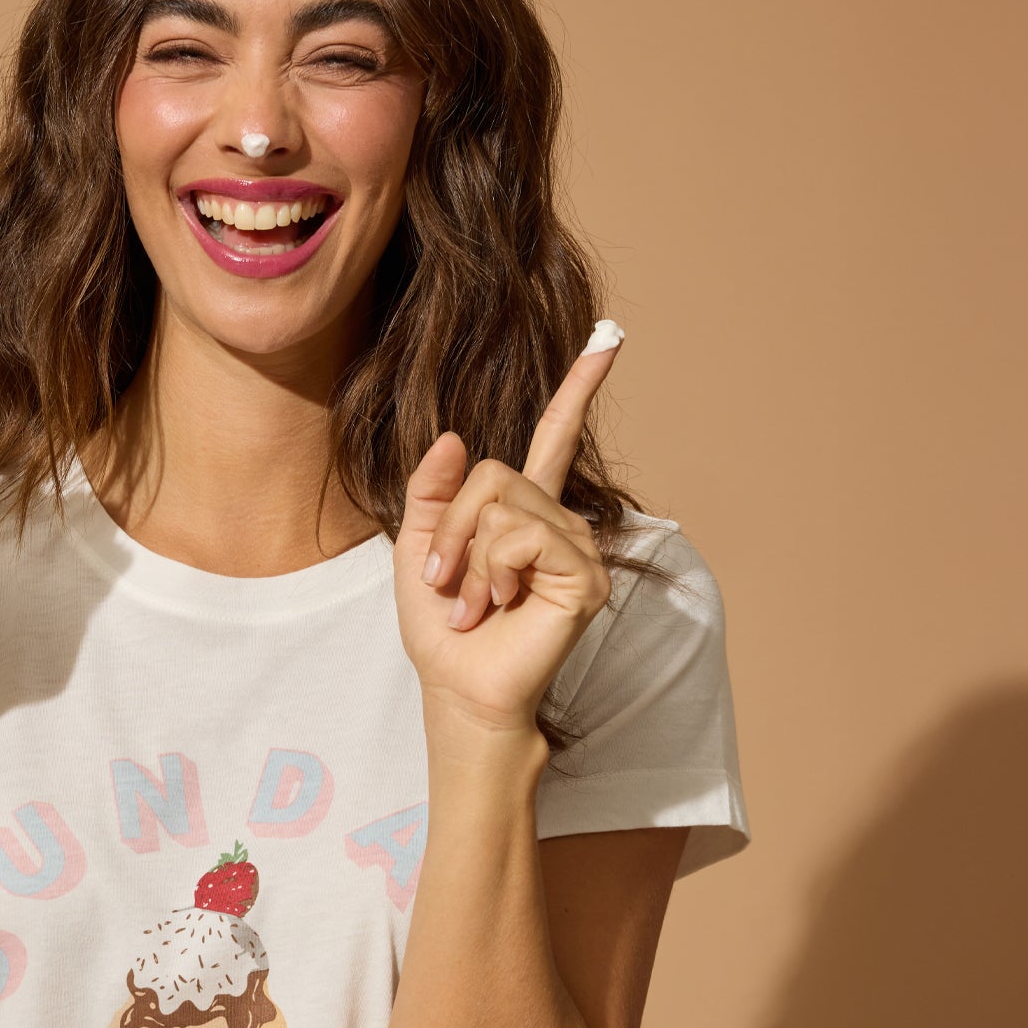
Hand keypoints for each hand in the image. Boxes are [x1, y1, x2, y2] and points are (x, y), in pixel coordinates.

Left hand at [393, 332, 620, 733]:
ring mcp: (578, 548)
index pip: (555, 439)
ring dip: (467, 559)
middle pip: (493, 475)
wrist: (458, 688)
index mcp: (524, 512)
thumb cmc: (443, 629)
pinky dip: (492, 571)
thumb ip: (432, 491)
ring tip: (474, 604)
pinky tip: (497, 606)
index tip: (609, 339)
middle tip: (447, 583)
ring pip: (502, 506)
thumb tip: (457, 437)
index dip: (578, 389)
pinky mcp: (585, 575)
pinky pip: (522, 537)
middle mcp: (559, 523)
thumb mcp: (418, 548)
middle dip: (451, 529)